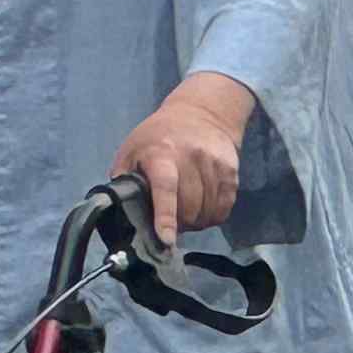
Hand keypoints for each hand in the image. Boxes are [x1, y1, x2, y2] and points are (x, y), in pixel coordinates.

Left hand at [112, 73, 252, 249]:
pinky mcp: (232, 172)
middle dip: (178, 223)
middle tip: (169, 220)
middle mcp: (191, 157)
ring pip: (207, 212)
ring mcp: (215, 164)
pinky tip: (201, 209)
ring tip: (184, 213)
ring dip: (195, 222)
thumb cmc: (158, 136)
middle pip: (189, 207)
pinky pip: (223, 209)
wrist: (201, 113)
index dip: (165, 216)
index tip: (166, 239)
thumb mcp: (131, 150)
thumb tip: (120, 210)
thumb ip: (123, 179)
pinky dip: (211, 217)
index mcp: (161, 153)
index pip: (165, 188)